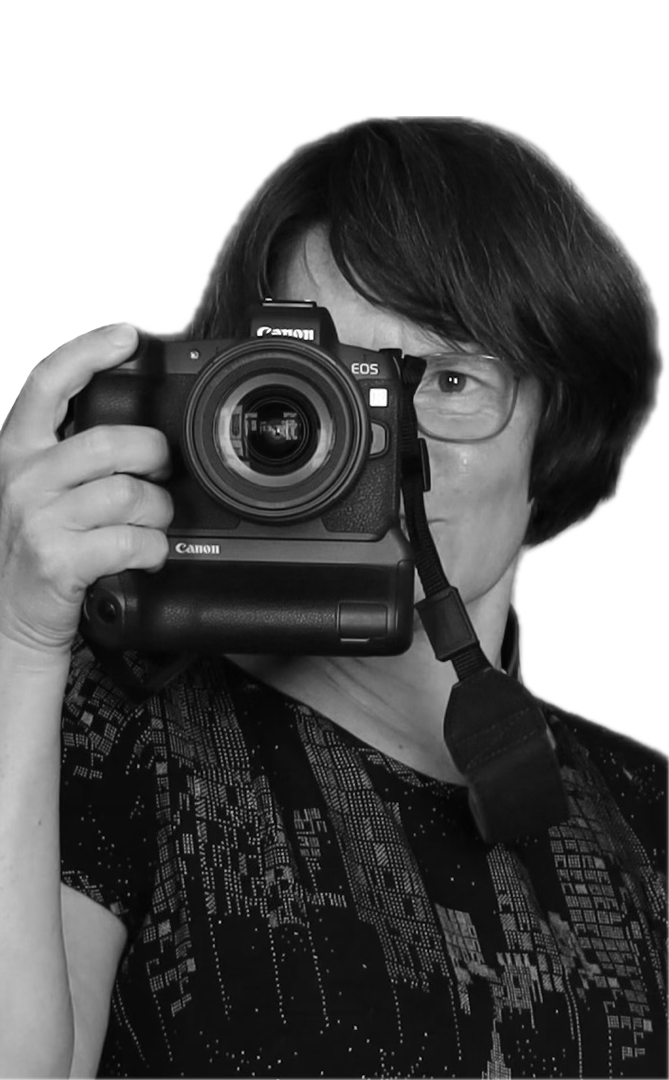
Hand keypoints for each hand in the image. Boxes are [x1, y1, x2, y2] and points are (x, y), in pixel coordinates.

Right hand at [0, 324, 173, 658]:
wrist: (12, 617)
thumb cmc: (37, 547)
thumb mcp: (40, 488)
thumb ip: (73, 453)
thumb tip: (135, 428)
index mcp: (18, 449)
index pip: (49, 381)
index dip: (89, 350)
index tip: (126, 336)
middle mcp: (22, 477)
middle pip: (109, 441)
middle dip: (153, 456)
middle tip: (161, 471)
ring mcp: (38, 518)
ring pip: (128, 493)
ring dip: (158, 510)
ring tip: (155, 521)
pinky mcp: (58, 559)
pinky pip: (131, 539)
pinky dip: (153, 548)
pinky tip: (147, 553)